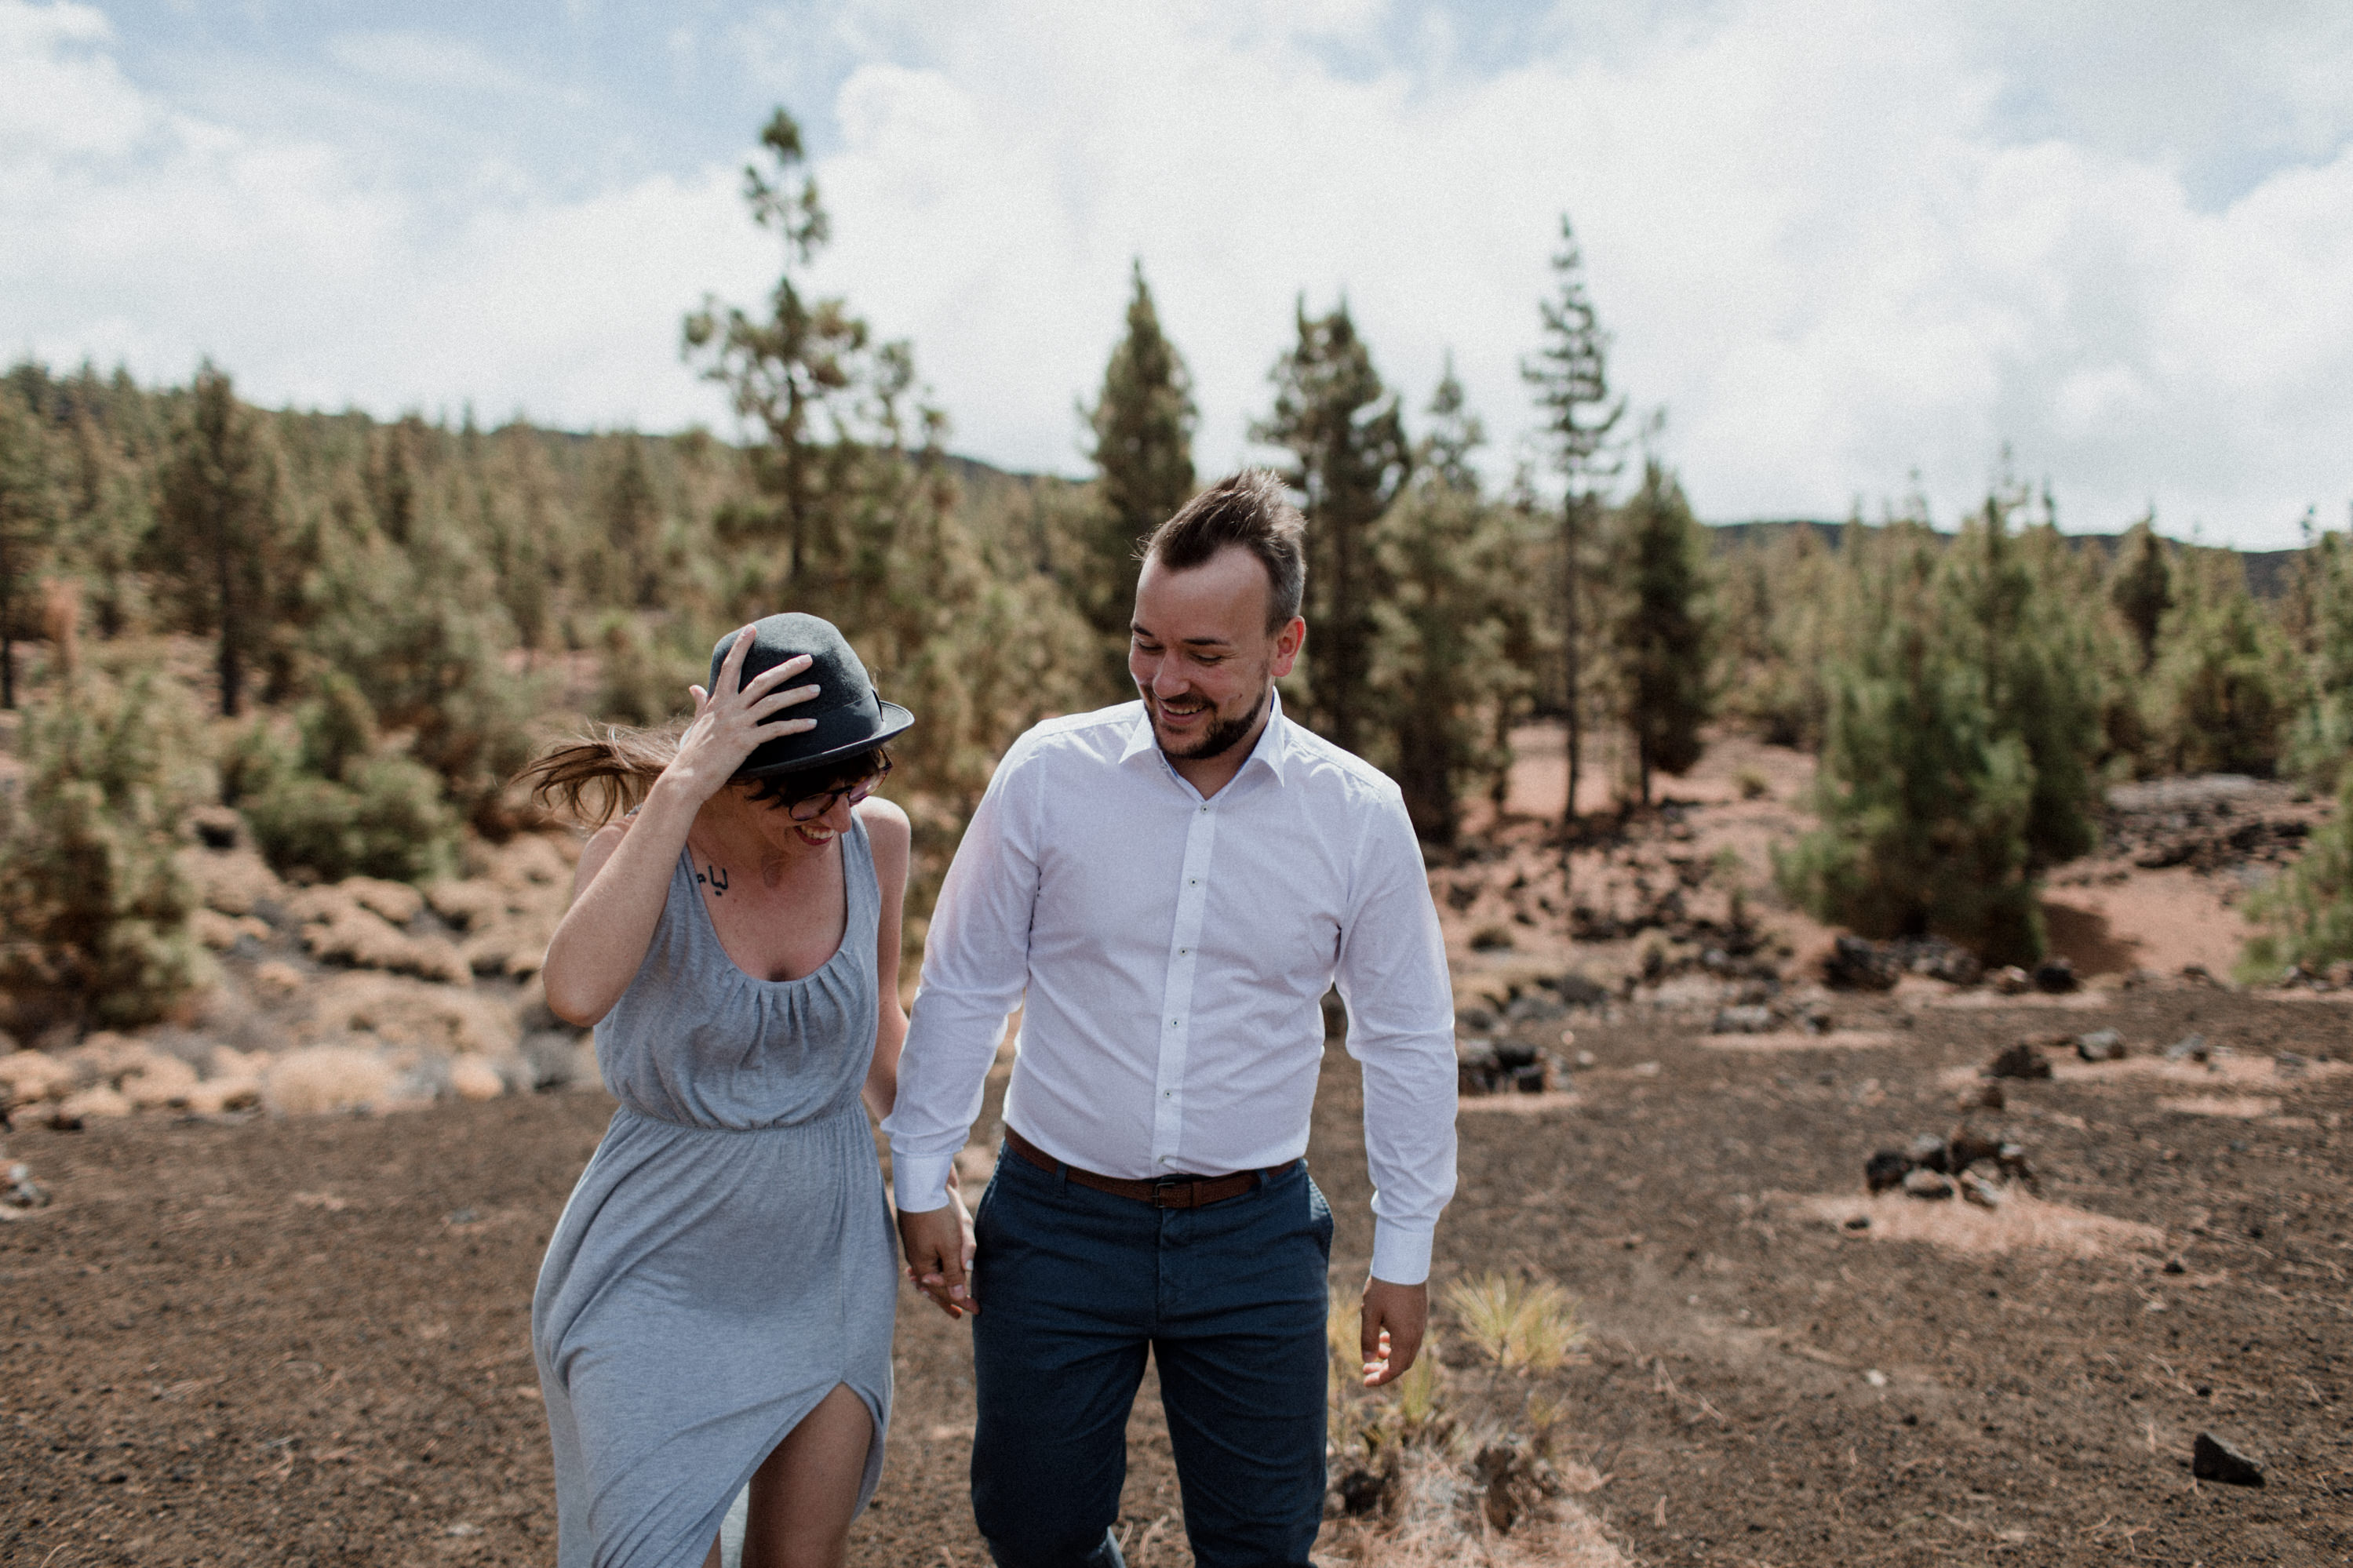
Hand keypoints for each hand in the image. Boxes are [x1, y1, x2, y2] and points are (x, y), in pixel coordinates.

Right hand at [668, 628, 820, 801]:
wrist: (687, 777)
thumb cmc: (693, 752)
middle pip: (762, 681)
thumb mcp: (697, 722)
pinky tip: (812, 723)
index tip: (753, 628)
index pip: (730, 667)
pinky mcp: (745, 742)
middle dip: (786, 668)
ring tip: (817, 689)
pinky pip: (775, 730)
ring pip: (773, 703)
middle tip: (808, 658)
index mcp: (718, 701)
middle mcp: (729, 708)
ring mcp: (737, 724)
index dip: (742, 647)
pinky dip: (795, 726)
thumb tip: (694, 687)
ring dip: (797, 694)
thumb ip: (701, 703)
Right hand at [897, 1189, 977, 1319]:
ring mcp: (917, 1244)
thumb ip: (954, 1272)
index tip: (977, 1310)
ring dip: (938, 1284)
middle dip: (946, 1298)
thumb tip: (956, 1297)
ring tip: (942, 1297)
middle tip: (957, 1314)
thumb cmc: (938, 1215)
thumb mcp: (950, 1246)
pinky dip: (934, 1266)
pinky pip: (929, 1256)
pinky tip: (933, 1270)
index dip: (960, 1301)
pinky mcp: (922, 1231)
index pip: (943, 1290)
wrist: (925, 1180)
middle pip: (933, 1283)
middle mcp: (917, 1257)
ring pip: (929, 1269)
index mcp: (923, 1264)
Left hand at [1360, 1277, 1427, 1387]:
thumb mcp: (1370, 1314)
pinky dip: (1398, 1343)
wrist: (1404, 1261)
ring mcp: (1420, 1323)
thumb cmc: (1384, 1287)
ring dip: (1392, 1355)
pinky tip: (1385, 1333)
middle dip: (1385, 1369)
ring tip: (1376, 1350)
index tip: (1365, 1381)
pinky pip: (1411, 1337)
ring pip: (1408, 1349)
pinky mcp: (1420, 1313)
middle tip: (1366, 1370)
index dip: (1380, 1379)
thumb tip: (1367, 1361)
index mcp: (1405, 1338)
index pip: (1395, 1369)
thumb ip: (1368, 1339)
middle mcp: (1417, 1334)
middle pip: (1403, 1363)